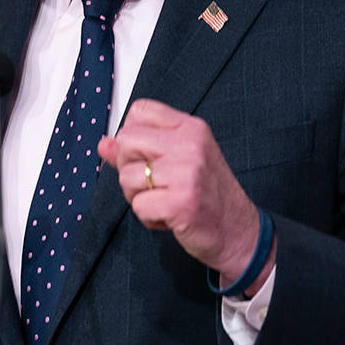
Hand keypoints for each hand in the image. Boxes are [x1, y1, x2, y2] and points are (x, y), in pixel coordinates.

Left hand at [97, 99, 273, 293]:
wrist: (240, 233)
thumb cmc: (208, 195)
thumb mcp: (178, 161)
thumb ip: (139, 150)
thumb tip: (103, 144)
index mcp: (191, 128)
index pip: (139, 111)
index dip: (131, 134)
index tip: (146, 155)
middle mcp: (190, 145)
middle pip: (125, 140)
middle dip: (129, 167)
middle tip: (153, 184)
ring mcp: (187, 172)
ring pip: (127, 176)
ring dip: (138, 197)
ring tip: (164, 201)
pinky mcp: (182, 202)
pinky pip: (138, 205)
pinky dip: (149, 217)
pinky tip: (170, 217)